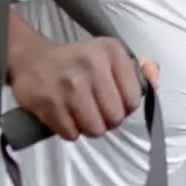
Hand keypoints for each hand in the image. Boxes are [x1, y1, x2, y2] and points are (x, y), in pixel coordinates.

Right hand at [9, 37, 159, 140]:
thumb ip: (137, 69)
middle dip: (108, 120)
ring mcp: (69, 86)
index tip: (114, 100)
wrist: (31, 59)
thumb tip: (154, 78)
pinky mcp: (49, 103)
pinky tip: (65, 115)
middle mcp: (92, 65)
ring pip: (95, 129)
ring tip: (82, 113)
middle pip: (115, 117)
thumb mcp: (109, 55)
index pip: (134, 99)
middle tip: (96, 110)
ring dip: (90, 127)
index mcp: (111, 51)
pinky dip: (70, 130)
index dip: (125, 106)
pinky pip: (72, 134)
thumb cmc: (77, 61)